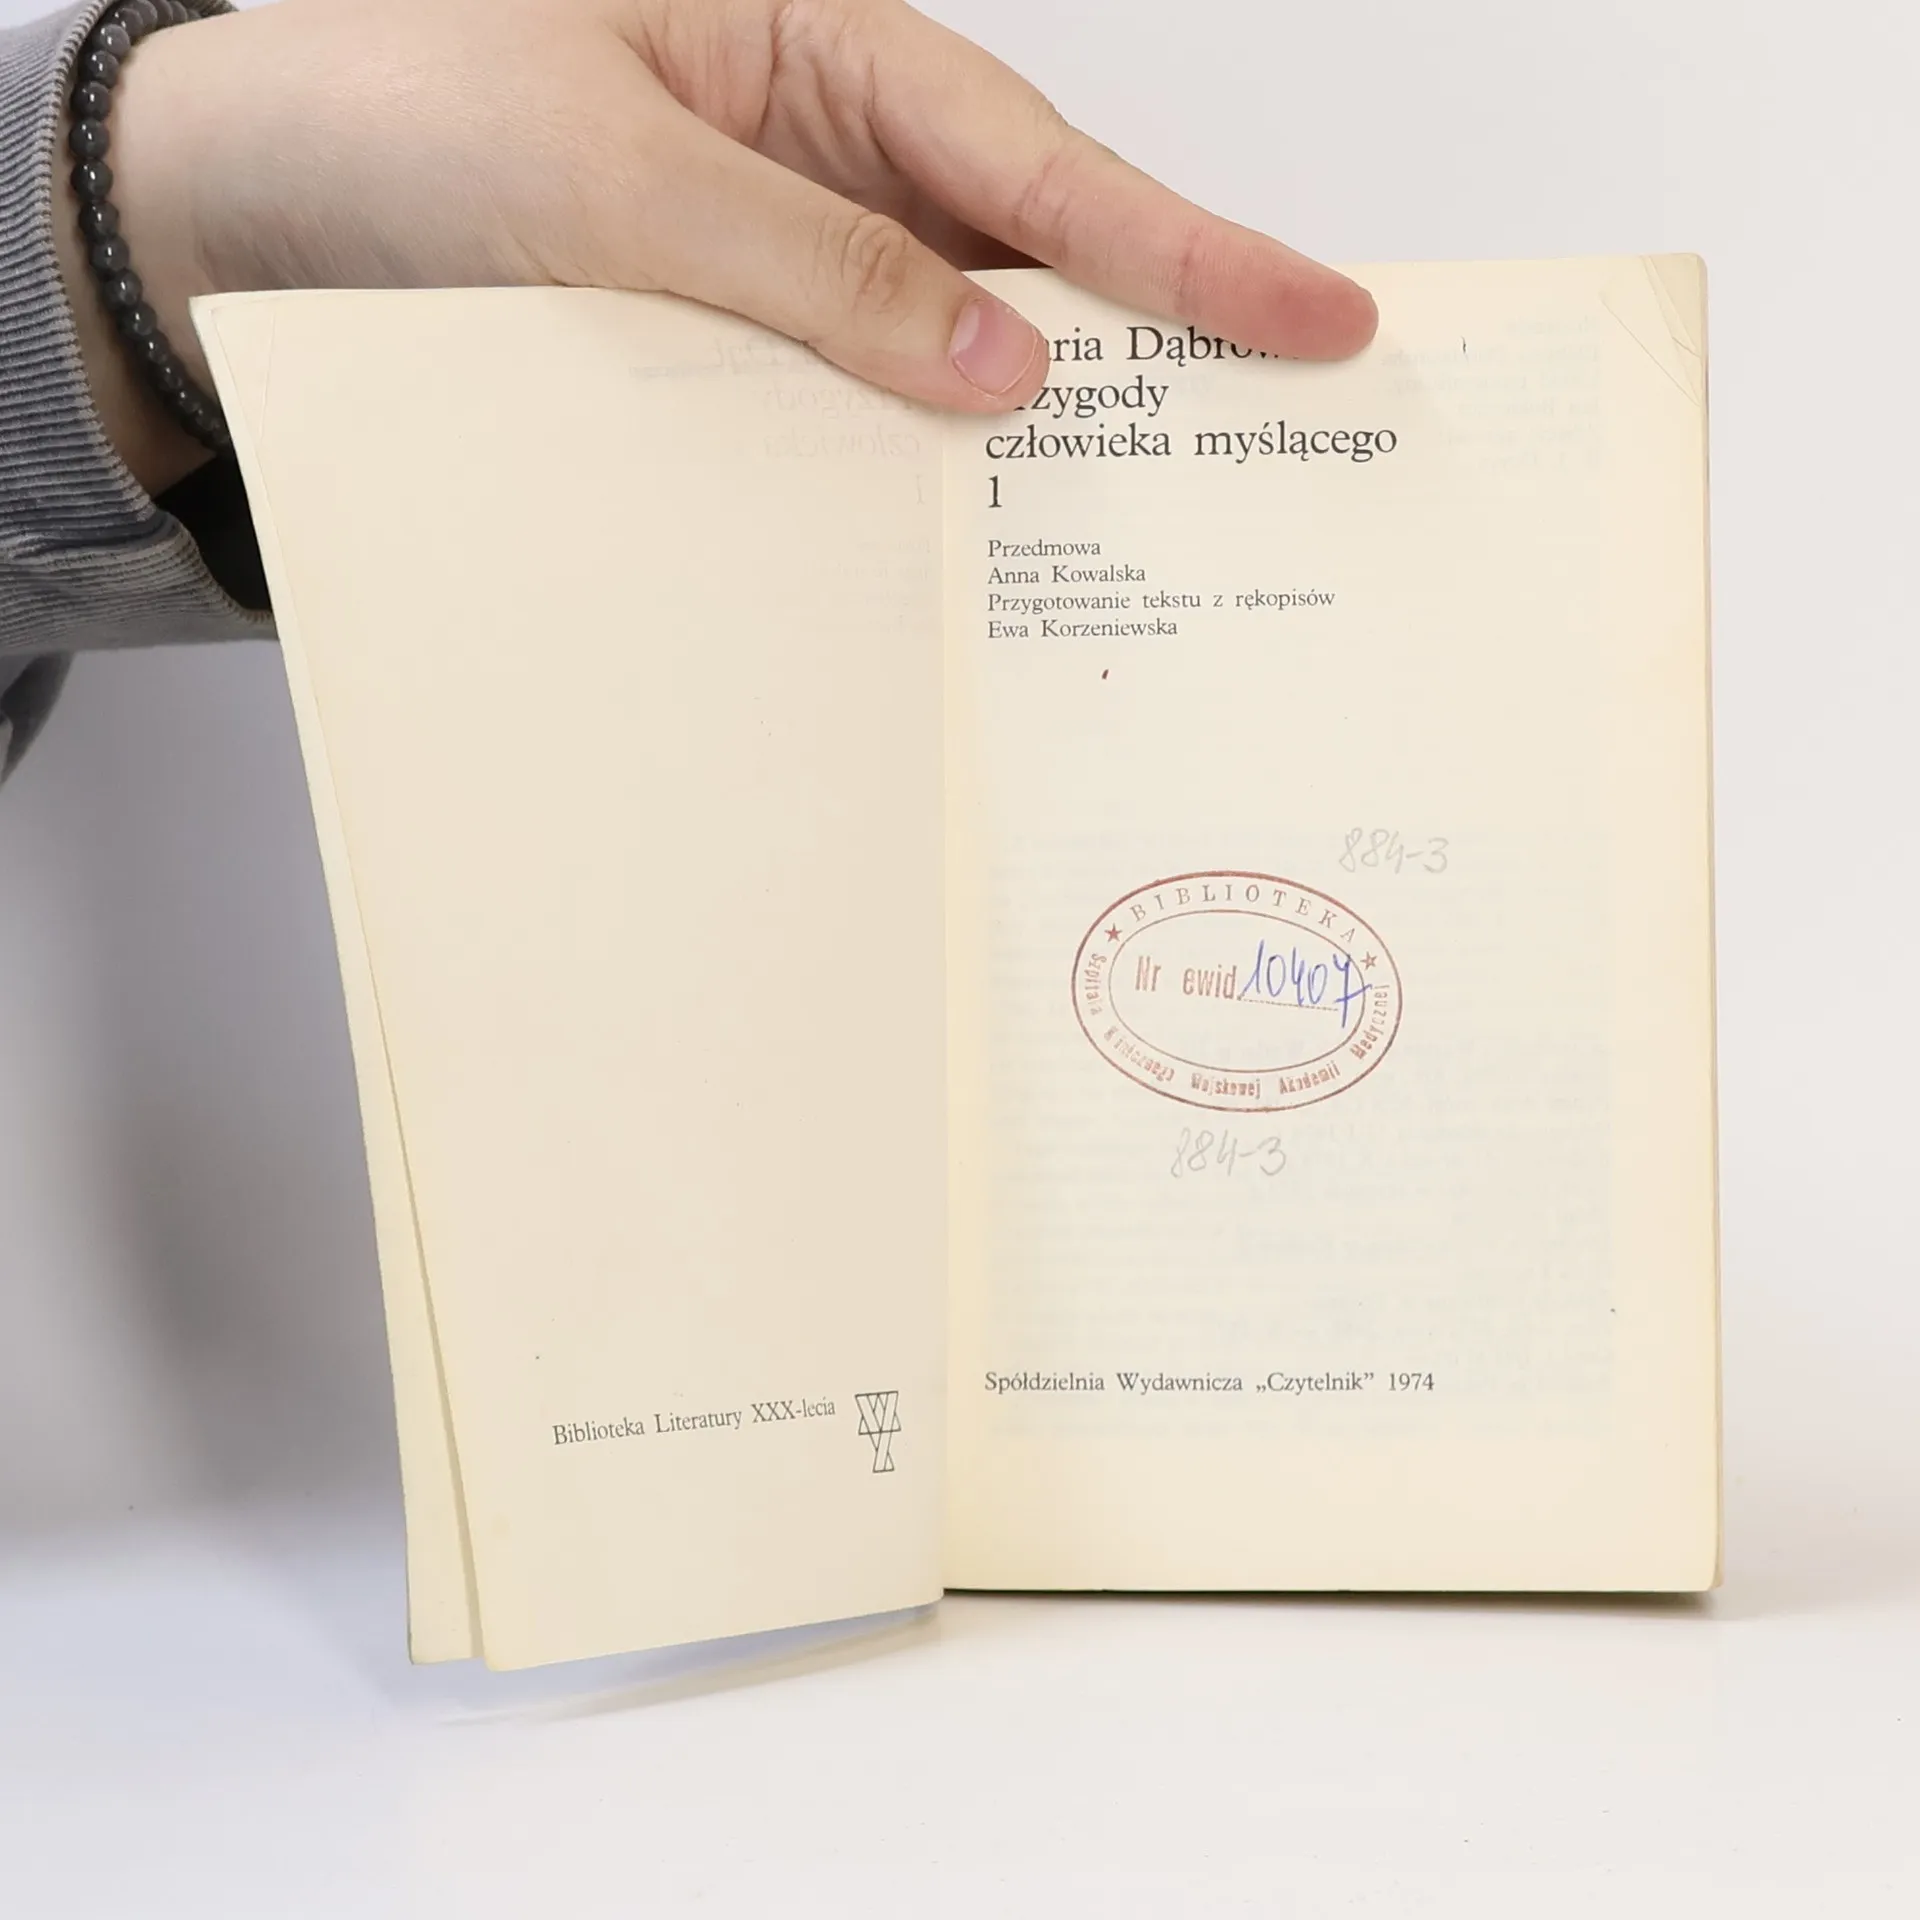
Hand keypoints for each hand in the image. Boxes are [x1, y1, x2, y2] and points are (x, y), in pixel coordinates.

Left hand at [64, 0, 1377, 492]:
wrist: (258, 199)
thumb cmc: (404, 116)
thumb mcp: (610, 177)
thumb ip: (810, 268)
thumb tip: (1004, 365)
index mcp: (825, 59)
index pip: (1042, 163)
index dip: (1189, 251)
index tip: (1323, 319)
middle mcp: (835, 168)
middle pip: (1042, 266)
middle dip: (1169, 354)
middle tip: (1299, 450)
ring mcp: (797, 277)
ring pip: (961, 366)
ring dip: (1045, 450)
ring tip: (1165, 539)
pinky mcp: (747, 365)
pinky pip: (863, 427)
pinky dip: (919, 488)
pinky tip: (972, 557)